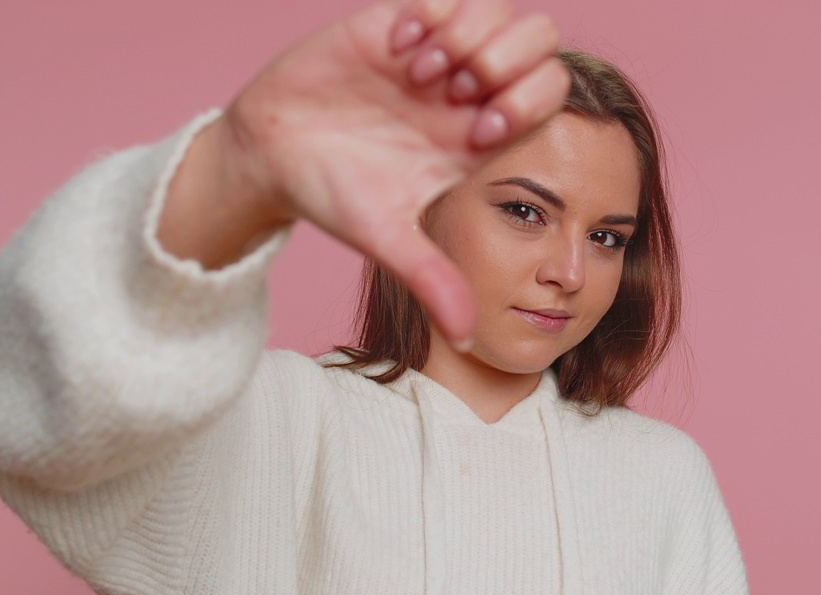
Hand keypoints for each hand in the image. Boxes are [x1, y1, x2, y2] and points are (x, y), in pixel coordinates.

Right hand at [223, 0, 569, 347]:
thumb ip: (432, 278)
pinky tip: (402, 47)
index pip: (549, 100)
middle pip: (541, 45)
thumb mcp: (386, 238)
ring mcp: (439, 52)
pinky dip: (437, 13)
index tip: (480, 131)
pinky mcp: (401, 20)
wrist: (271, 155)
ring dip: (473, 35)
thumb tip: (468, 337)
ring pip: (504, 11)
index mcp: (480, 137)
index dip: (530, 106)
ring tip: (424, 71)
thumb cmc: (332, 196)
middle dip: (512, 63)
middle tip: (461, 93)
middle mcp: (469, 90)